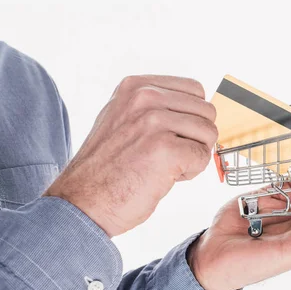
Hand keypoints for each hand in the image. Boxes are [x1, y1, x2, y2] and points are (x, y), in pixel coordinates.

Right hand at [45, 75, 217, 236]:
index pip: (195, 90)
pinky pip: (202, 157)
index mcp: (136, 86)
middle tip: (168, 156)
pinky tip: (164, 177)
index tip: (170, 136)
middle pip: (207, 111)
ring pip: (208, 133)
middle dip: (196, 137)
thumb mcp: (124, 119)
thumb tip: (198, 108)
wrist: (82, 203)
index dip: (191, 117)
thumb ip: (157, 107)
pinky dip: (190, 172)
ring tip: (165, 166)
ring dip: (194, 155)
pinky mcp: (165, 149)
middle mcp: (145, 97)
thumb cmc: (107, 169)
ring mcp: (154, 121)